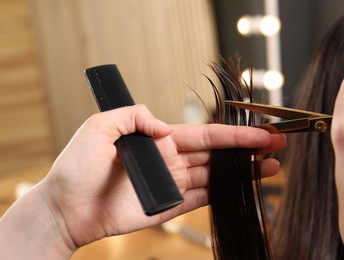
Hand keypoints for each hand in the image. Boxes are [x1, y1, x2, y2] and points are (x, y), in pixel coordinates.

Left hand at [5, 104, 284, 257]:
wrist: (66, 208)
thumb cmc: (77, 167)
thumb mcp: (99, 127)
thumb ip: (133, 116)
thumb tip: (165, 126)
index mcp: (159, 139)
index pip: (205, 134)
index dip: (235, 133)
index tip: (261, 132)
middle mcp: (169, 160)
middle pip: (217, 154)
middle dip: (248, 150)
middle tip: (277, 146)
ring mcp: (171, 184)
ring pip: (215, 177)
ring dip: (242, 173)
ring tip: (270, 168)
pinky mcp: (167, 207)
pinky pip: (200, 200)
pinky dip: (222, 194)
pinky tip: (242, 189)